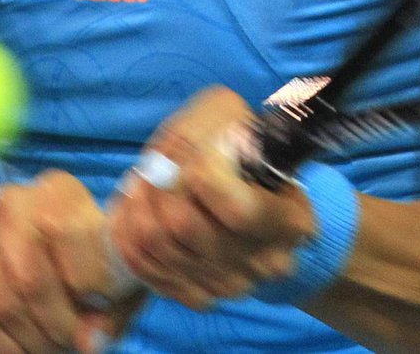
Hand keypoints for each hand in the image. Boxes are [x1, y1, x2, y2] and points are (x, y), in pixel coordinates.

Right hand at [0, 169, 136, 352]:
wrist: (33, 266)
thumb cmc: (86, 273)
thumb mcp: (113, 287)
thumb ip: (110, 313)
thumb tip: (90, 342)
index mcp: (60, 192)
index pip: (69, 235)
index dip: (87, 285)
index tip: (97, 313)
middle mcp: (12, 200)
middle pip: (29, 277)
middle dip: (53, 325)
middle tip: (67, 345)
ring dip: (27, 337)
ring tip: (48, 349)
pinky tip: (19, 350)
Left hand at [108, 87, 315, 309]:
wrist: (254, 204)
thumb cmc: (244, 153)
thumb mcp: (238, 123)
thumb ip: (210, 132)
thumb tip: (172, 161)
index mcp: (290, 220)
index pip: (237, 209)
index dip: (201, 173)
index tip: (196, 153)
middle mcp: (265, 261)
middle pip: (184, 226)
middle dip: (157, 187)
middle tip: (154, 166)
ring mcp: (232, 285)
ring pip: (157, 247)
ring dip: (136, 206)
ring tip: (141, 183)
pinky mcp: (201, 297)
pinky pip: (146, 269)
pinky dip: (130, 235)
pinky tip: (135, 211)